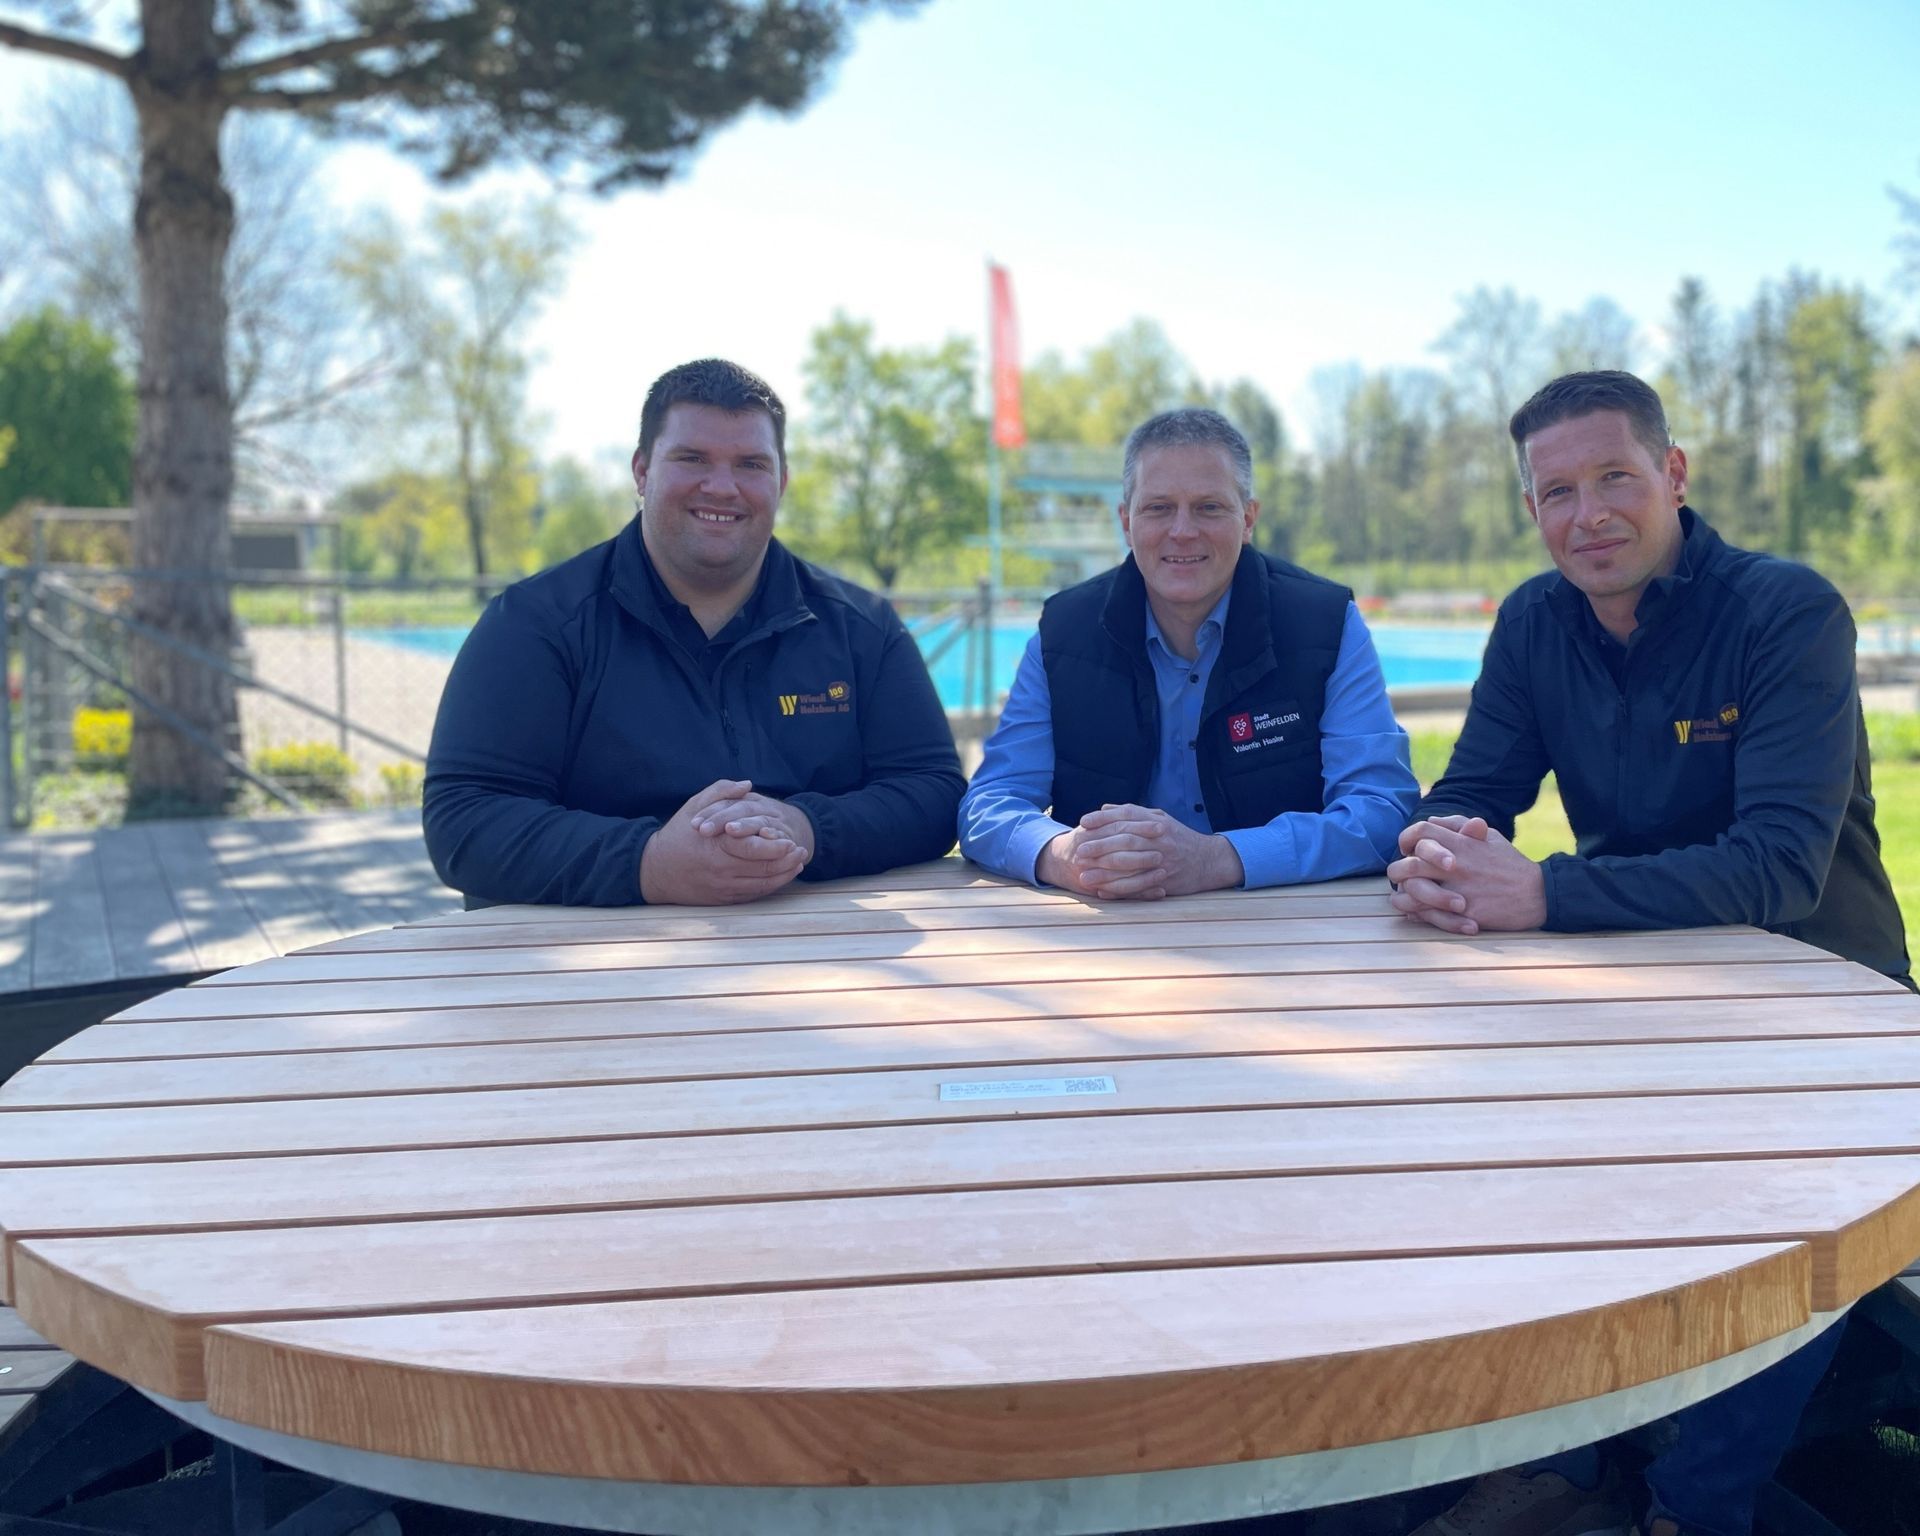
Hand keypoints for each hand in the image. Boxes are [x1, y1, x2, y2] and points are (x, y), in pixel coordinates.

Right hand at [639, 780, 808, 904]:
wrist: (655, 871)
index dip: (776, 846)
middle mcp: (722, 870)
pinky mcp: (724, 899)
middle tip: (801, 850)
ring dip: (784, 875)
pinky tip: (782, 876)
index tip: (790, 839)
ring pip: (762, 884)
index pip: (753, 848)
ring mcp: (723, 887)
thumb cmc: (677, 835)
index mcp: (716, 846)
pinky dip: (771, 886)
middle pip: (764, 868)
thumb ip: (721, 792)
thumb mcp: (694, 807)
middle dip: (787, 860)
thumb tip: (747, 784)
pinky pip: (754, 894)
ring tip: (798, 863)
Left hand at [1040, 804, 1242, 899]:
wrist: (1209, 861)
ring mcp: (1163, 862)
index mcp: (1156, 823)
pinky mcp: (1165, 882)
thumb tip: (1103, 807)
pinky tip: (1103, 892)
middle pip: (1126, 840)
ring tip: (1084, 877)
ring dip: (1105, 873)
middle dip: (1100, 846)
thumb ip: (1132, 813)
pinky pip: (1140, 887)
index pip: (1127, 816)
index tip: (1083, 823)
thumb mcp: (1159, 819)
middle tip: (1079, 851)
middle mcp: (1160, 840)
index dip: (1104, 819)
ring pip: (1131, 866)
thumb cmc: (1178, 838)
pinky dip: (1120, 890)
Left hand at [1387, 816, 1546, 933]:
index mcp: (1461, 844)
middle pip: (1406, 865)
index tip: (1407, 849)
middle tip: (1402, 877)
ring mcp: (1458, 890)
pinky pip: (1428, 915)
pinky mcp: (1464, 914)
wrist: (1538, 894)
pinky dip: (1417, 914)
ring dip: (1404, 896)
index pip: (1421, 831)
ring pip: (1412, 893)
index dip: (1407, 838)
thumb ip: (1459, 826)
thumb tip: (1431, 821)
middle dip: (1398, 872)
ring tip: (1406, 898)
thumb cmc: (1510, 864)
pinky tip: (1417, 913)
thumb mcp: (1489, 837)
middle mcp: (1456, 865)